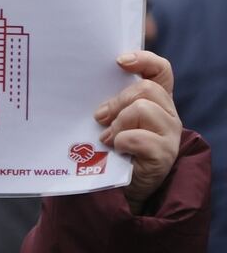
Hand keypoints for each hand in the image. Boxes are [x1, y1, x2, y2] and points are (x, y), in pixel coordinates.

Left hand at [93, 51, 180, 214]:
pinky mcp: (164, 155)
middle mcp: (167, 115)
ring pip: (143, 109)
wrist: (117, 191)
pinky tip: (116, 150)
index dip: (144, 60)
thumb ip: (108, 105)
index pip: (160, 71)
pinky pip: (139, 137)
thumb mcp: (108, 123)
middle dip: (117, 101)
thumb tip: (84, 87)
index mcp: (155, 102)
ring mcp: (169, 135)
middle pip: (146, 89)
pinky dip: (121, 142)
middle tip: (99, 118)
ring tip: (106, 139)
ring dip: (118, 123)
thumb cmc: (109, 154)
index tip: (119, 61)